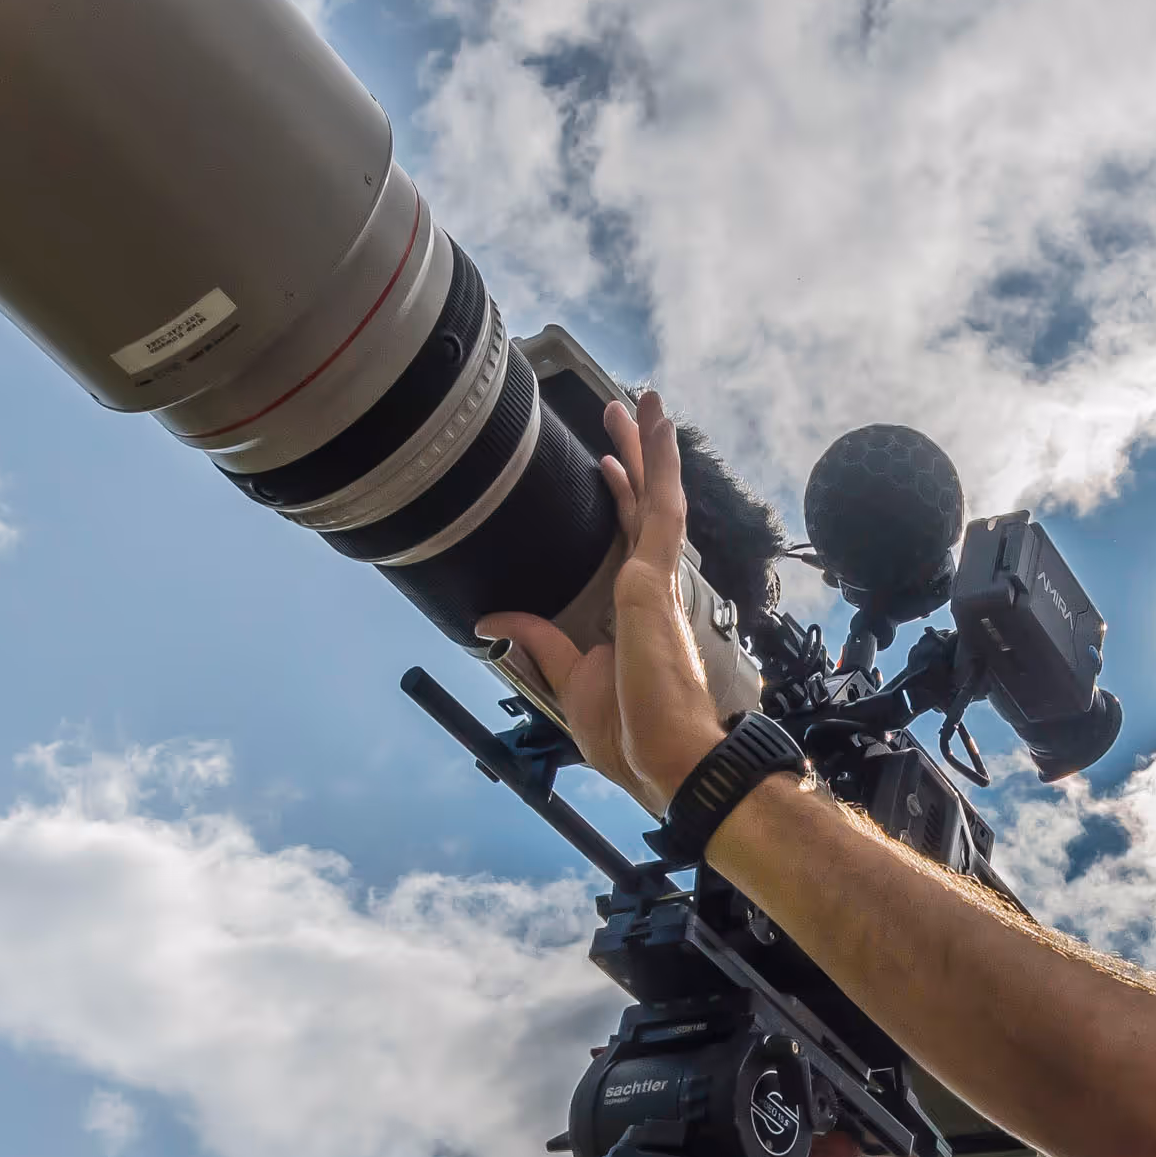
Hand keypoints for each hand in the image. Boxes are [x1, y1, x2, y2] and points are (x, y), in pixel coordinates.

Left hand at [475, 392, 730, 818]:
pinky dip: (660, 465)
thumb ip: (537, 640)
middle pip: (643, 503)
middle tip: (624, 410)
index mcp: (636, 609)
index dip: (619, 495)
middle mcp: (652, 587)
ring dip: (649, 444)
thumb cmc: (633, 734)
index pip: (627, 537)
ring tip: (640, 399)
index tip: (606, 463)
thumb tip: (491, 620)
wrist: (665, 758)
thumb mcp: (568, 678)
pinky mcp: (655, 579)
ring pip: (655, 494)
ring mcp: (658, 580)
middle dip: (636, 454)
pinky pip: (660, 507)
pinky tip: (656, 429)